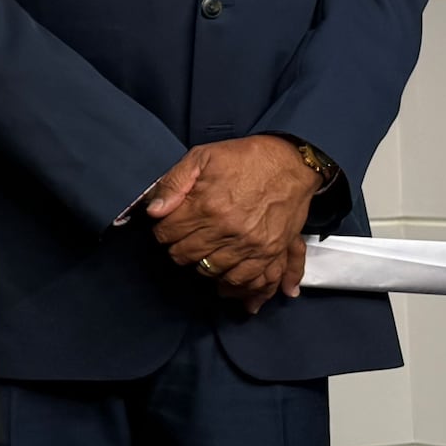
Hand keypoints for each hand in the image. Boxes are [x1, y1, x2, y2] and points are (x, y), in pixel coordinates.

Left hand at [142, 135, 317, 315]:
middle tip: (182, 242)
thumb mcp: (201, 157)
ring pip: (215, 273)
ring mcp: (252, 244)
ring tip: (201, 258)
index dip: (162, 231)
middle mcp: (229, 230)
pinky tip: (229, 289)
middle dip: (179, 250)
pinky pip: (253, 280)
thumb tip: (153, 211)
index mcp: (208, 206)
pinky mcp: (272, 251)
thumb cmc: (245, 158)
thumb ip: (173, 183)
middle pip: (188, 256)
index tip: (166, 228)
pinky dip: (239, 288)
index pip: (168, 234)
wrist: (291, 162)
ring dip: (204, 268)